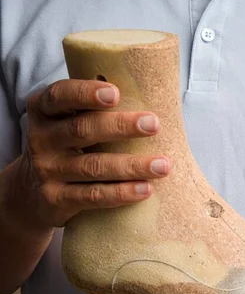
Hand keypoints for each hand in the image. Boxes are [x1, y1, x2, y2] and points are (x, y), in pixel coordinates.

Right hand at [16, 79, 170, 226]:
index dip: (85, 93)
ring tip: (163, 165)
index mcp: (44, 111)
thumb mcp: (68, 122)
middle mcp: (41, 139)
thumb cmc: (66, 146)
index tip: (115, 93)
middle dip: (120, 126)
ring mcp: (47, 170)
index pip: (60, 95)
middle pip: (82, 130)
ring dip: (131, 165)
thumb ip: (94, 109)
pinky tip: (146, 189)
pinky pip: (92, 195)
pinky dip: (121, 193)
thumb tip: (147, 95)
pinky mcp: (55, 199)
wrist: (32, 192)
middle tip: (154, 124)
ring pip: (93, 166)